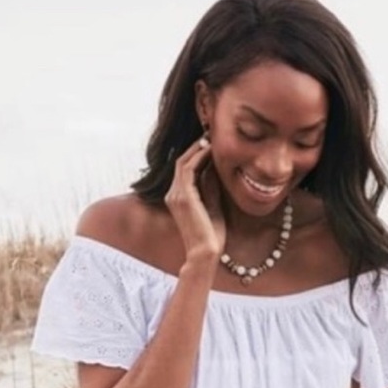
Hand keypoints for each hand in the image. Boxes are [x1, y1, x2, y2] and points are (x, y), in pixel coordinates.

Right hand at [164, 138, 225, 260]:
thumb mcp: (213, 205)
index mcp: (178, 198)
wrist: (206, 253)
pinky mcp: (183, 196)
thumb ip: (210, 186)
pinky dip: (199, 156)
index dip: (197, 154)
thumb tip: (214, 166)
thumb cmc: (212, 236)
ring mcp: (176, 195)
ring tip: (212, 137)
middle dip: (197, 147)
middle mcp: (173, 195)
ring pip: (184, 162)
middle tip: (212, 134)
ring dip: (198, 148)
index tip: (212, 143)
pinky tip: (212, 150)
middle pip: (182, 162)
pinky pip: (189, 168)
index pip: (185, 170)